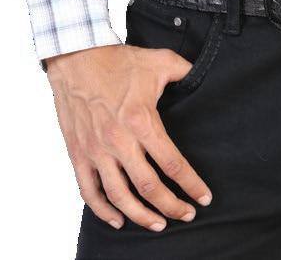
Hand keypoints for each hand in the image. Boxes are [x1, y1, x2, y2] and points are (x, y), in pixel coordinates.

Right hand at [44, 43, 213, 232]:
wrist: (76, 57)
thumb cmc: (116, 60)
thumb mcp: (158, 60)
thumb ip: (184, 70)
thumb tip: (204, 74)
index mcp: (141, 120)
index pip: (172, 163)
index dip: (191, 184)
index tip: (203, 197)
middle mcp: (119, 140)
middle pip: (149, 187)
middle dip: (171, 206)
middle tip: (186, 215)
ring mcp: (97, 150)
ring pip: (120, 196)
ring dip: (140, 215)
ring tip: (158, 224)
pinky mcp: (79, 154)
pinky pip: (90, 192)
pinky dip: (103, 211)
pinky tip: (117, 220)